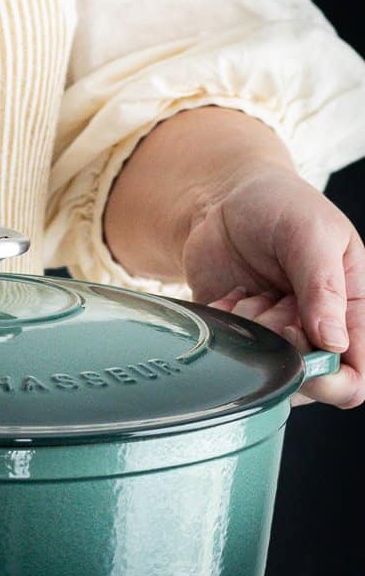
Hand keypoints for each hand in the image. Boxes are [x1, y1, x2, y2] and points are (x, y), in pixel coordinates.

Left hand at [183, 167, 364, 407]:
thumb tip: (334, 344)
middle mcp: (316, 330)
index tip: (297, 340)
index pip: (357, 376)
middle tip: (270, 299)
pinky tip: (230, 295)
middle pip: (306, 377)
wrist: (223, 198)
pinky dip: (225, 327)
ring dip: (252, 333)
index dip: (331, 377)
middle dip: (281, 341)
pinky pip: (230, 357)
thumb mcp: (310, 233)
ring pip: (266, 370)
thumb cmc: (279, 205)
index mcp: (351, 308)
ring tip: (251, 292)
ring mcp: (276, 336)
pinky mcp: (240, 336)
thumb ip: (324, 286)